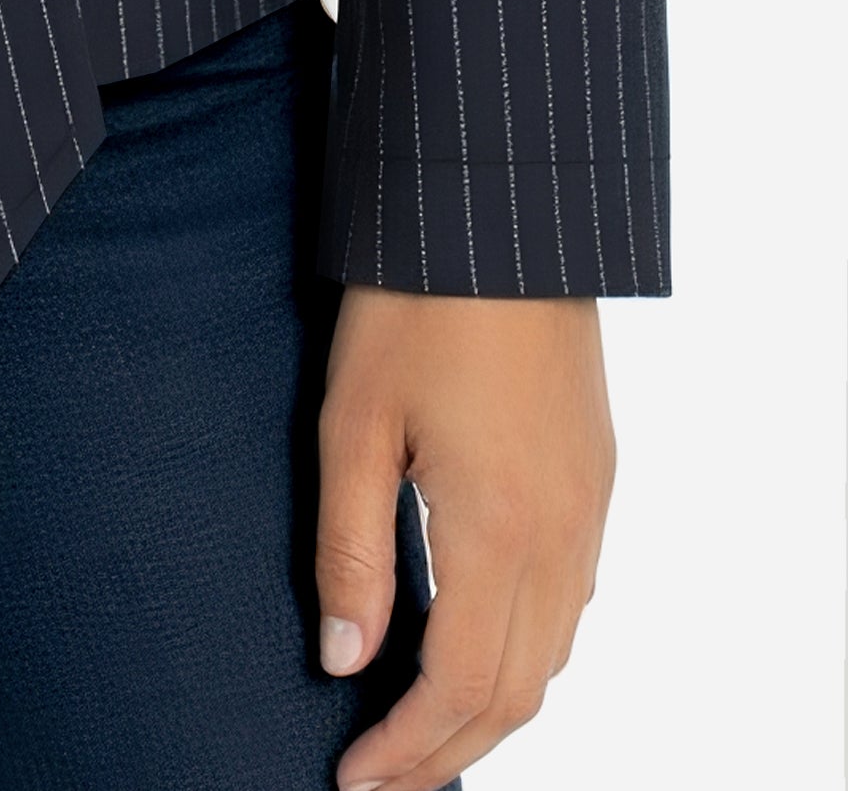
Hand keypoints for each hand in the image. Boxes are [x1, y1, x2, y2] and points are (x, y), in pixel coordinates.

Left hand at [319, 285, 614, 788]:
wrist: (499, 207)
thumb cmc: (412, 302)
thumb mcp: (353, 421)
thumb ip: (350, 550)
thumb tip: (344, 662)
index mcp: (500, 530)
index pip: (460, 687)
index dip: (407, 750)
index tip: (351, 781)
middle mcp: (563, 534)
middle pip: (518, 691)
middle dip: (449, 752)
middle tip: (381, 781)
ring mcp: (591, 505)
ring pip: (555, 653)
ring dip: (492, 708)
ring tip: (420, 733)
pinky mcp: (596, 474)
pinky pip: (572, 600)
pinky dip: (526, 651)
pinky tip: (476, 644)